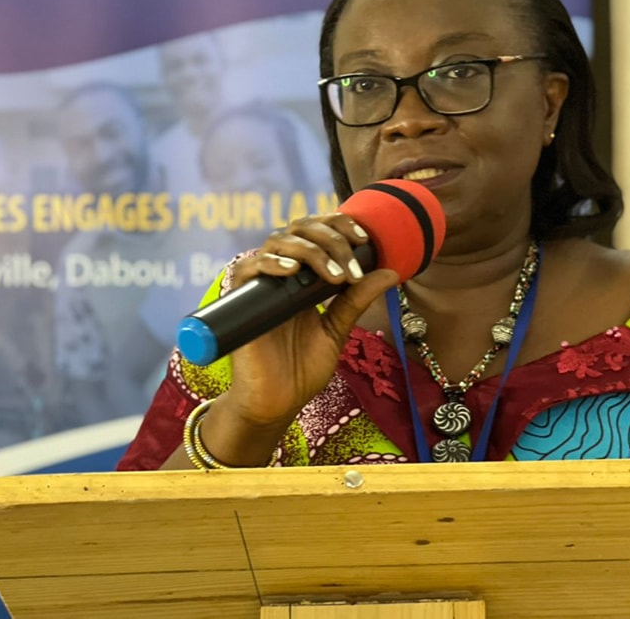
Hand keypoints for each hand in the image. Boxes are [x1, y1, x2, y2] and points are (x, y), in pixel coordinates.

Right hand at [216, 213, 397, 427]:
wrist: (276, 404)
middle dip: (331, 238)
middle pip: (299, 228)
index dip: (339, 225)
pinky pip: (248, 267)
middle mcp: (281, 273)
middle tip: (351, 266)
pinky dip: (272, 263)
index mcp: (304, 276)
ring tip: (334, 277)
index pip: (317, 231)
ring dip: (311, 251)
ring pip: (278, 241)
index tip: (365, 239)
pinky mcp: (239, 300)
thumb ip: (357, 299)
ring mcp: (260, 284)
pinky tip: (293, 271)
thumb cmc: (302, 369)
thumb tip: (390, 271)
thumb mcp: (337, 329)